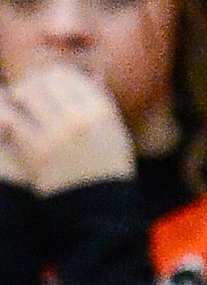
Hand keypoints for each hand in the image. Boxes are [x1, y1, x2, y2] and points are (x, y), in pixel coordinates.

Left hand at [0, 65, 134, 195]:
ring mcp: (58, 133)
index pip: (69, 76)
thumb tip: (96, 73)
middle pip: (47, 81)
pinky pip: (14, 121)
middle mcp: (80, 116)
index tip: (42, 82)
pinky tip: (5, 121)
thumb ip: (104, 102)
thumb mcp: (116, 132)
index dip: (52, 75)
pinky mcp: (38, 152)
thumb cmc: (109, 170)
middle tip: (23, 92)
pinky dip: (6, 116)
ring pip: (29, 95)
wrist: (101, 210)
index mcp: (100, 110)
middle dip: (32, 83)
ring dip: (17, 95)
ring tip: (12, 101)